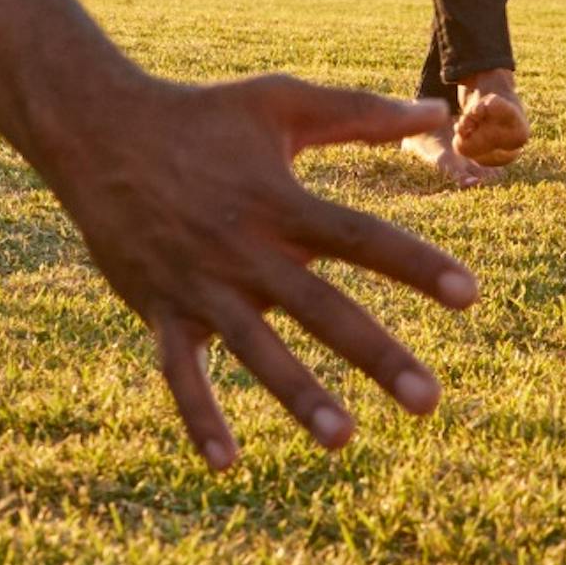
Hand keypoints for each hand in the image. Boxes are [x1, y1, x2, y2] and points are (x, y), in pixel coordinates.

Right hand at [49, 74, 479, 466]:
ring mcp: (199, 285)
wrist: (96, 131)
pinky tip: (227, 463)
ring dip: (297, 395)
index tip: (469, 296)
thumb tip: (438, 112)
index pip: (360, 238)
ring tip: (343, 440)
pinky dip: (198, 416)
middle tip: (429, 400)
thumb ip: (361, 115)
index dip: (416, 265)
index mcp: (279, 201)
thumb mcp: (280, 101)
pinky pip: (178, 372)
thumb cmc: (199, 115)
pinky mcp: (159, 308)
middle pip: (318, 309)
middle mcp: (243, 249)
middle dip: (375, 355)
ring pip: (253, 349)